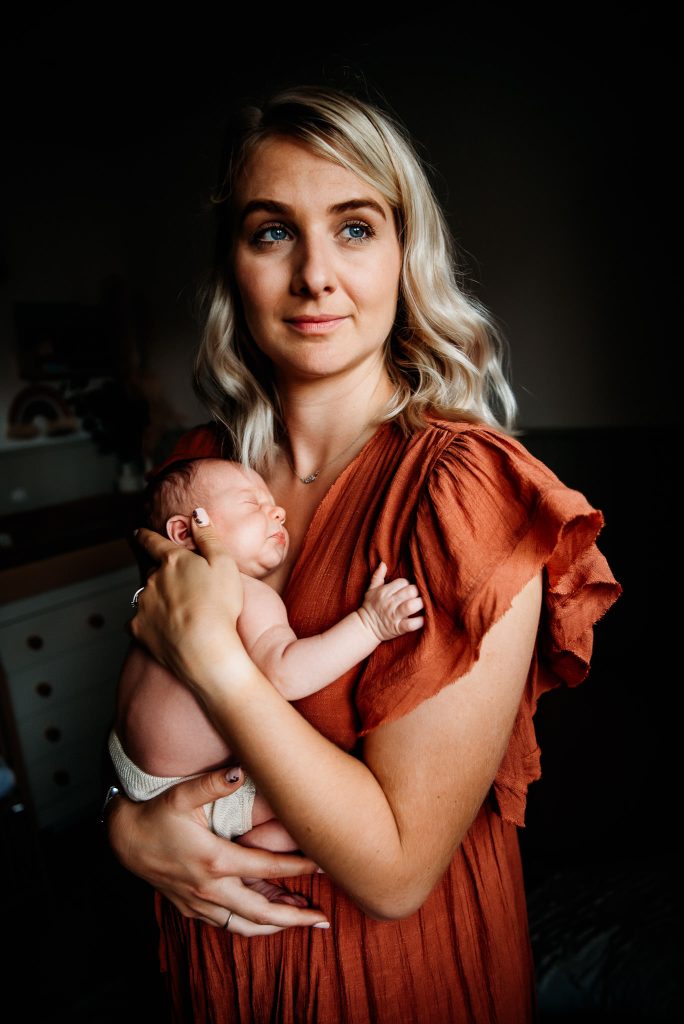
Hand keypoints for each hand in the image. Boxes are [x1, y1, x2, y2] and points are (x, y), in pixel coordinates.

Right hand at [106, 766, 328, 935]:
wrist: (124, 840)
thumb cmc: (154, 814)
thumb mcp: (181, 794)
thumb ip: (213, 784)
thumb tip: (241, 771)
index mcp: (214, 860)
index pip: (267, 867)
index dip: (298, 868)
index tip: (324, 865)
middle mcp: (210, 889)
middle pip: (262, 911)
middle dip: (295, 916)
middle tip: (323, 919)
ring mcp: (200, 903)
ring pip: (245, 925)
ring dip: (276, 926)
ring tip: (303, 922)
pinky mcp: (191, 909)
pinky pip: (228, 925)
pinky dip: (252, 925)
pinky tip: (268, 919)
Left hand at [130, 509, 244, 690]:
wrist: (205, 648)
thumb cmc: (220, 604)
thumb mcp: (224, 563)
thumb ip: (208, 536)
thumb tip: (196, 514)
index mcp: (172, 561)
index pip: (152, 542)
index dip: (145, 536)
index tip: (137, 532)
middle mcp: (152, 579)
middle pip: (153, 571)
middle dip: (161, 574)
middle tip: (178, 584)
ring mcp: (143, 605)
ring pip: (146, 596)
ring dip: (157, 599)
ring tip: (177, 611)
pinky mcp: (139, 629)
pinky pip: (140, 622)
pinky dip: (150, 623)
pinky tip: (165, 630)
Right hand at [358, 562, 424, 641]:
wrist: (364, 627)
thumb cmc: (370, 607)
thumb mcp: (370, 590)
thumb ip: (377, 576)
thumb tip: (383, 563)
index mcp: (384, 592)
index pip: (403, 582)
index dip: (408, 584)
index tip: (408, 590)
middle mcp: (389, 602)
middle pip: (410, 592)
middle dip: (418, 592)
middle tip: (419, 596)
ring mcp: (393, 616)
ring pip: (411, 606)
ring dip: (421, 604)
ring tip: (424, 604)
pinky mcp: (397, 628)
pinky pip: (411, 624)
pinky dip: (420, 622)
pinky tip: (424, 618)